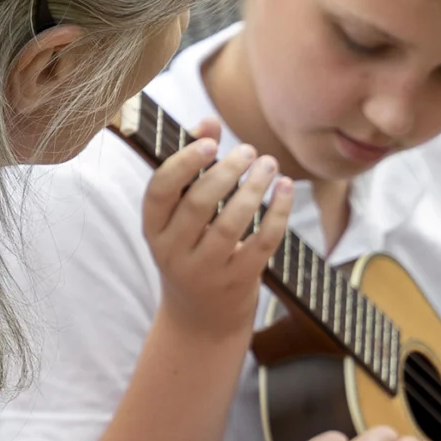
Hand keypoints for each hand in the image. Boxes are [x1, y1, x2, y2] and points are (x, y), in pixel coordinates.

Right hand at [141, 117, 287, 341]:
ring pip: (231, 223)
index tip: (212, 143)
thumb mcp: (182, 216)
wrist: (202, 319)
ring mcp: (206, 270)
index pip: (160, 191)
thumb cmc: (192, 249)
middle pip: (199, 203)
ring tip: (269, 164)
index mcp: (153, 229)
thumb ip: (193, 167)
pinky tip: (286, 189)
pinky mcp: (238, 281)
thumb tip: (209, 121)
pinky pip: (262, 242)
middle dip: (227, 171)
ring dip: (254, 188)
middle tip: (249, 150)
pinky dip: (278, 213)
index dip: (184, 163)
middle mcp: (174, 251)